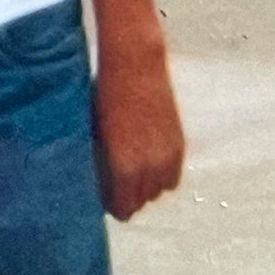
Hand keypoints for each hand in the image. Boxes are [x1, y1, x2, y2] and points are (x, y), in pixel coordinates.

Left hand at [94, 40, 185, 219]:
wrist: (135, 66)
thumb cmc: (104, 94)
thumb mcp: (94, 130)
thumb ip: (99, 160)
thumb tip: (97, 177)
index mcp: (125, 168)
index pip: (123, 207)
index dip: (112, 206)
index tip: (103, 200)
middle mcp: (150, 168)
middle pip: (141, 202)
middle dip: (128, 197)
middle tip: (113, 186)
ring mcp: (168, 157)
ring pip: (159, 191)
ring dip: (146, 187)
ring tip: (130, 174)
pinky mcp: (179, 145)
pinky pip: (172, 176)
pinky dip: (161, 175)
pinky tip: (147, 163)